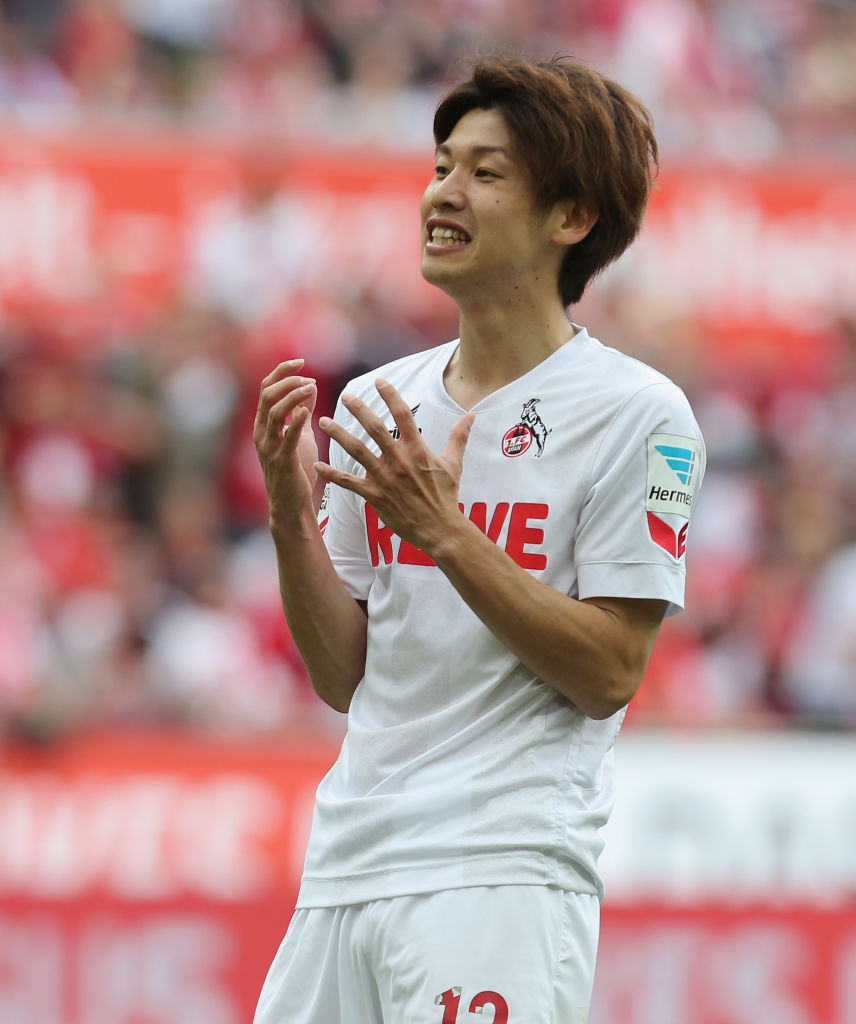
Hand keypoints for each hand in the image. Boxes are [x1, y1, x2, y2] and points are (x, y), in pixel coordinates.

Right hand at [254, 358, 321, 521]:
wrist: (292, 505)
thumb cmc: (295, 470)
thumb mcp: (299, 435)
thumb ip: (301, 411)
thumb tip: (310, 385)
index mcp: (264, 424)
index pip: (266, 388)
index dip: (282, 372)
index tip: (301, 362)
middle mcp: (262, 433)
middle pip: (267, 395)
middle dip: (287, 380)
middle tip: (308, 376)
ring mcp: (270, 447)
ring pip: (274, 412)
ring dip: (293, 396)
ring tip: (311, 388)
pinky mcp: (282, 461)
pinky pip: (286, 437)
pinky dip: (296, 421)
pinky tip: (309, 411)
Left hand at [315, 378, 473, 553]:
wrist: (440, 528)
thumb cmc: (446, 496)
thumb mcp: (453, 464)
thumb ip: (458, 437)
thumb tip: (471, 415)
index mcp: (418, 450)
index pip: (402, 415)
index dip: (390, 396)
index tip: (378, 381)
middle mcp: (399, 461)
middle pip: (374, 429)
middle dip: (358, 410)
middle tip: (345, 397)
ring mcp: (385, 478)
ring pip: (357, 451)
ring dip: (339, 435)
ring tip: (323, 422)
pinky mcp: (375, 496)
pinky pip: (349, 483)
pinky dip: (332, 475)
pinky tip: (317, 466)